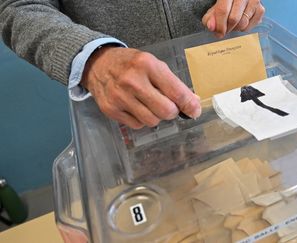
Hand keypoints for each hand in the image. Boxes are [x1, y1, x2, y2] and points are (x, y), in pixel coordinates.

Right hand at [81, 46, 200, 128]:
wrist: (97, 64)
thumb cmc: (131, 64)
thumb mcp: (154, 65)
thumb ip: (174, 84)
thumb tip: (193, 103)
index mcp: (147, 65)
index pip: (176, 92)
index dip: (189, 105)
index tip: (195, 110)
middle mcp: (133, 81)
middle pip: (166, 111)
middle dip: (173, 112)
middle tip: (169, 106)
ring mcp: (120, 97)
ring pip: (152, 121)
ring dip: (157, 116)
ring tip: (151, 105)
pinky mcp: (111, 110)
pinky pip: (137, 125)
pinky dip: (142, 120)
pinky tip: (137, 107)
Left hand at [202, 0, 264, 37]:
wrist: (238, 0)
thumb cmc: (225, 3)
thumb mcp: (215, 8)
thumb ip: (210, 17)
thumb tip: (211, 27)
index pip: (223, 10)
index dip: (219, 25)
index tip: (218, 33)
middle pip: (234, 19)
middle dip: (227, 28)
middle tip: (224, 30)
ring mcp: (254, 1)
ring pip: (244, 23)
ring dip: (236, 29)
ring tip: (232, 25)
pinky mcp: (261, 9)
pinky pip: (252, 25)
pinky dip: (245, 28)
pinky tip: (241, 23)